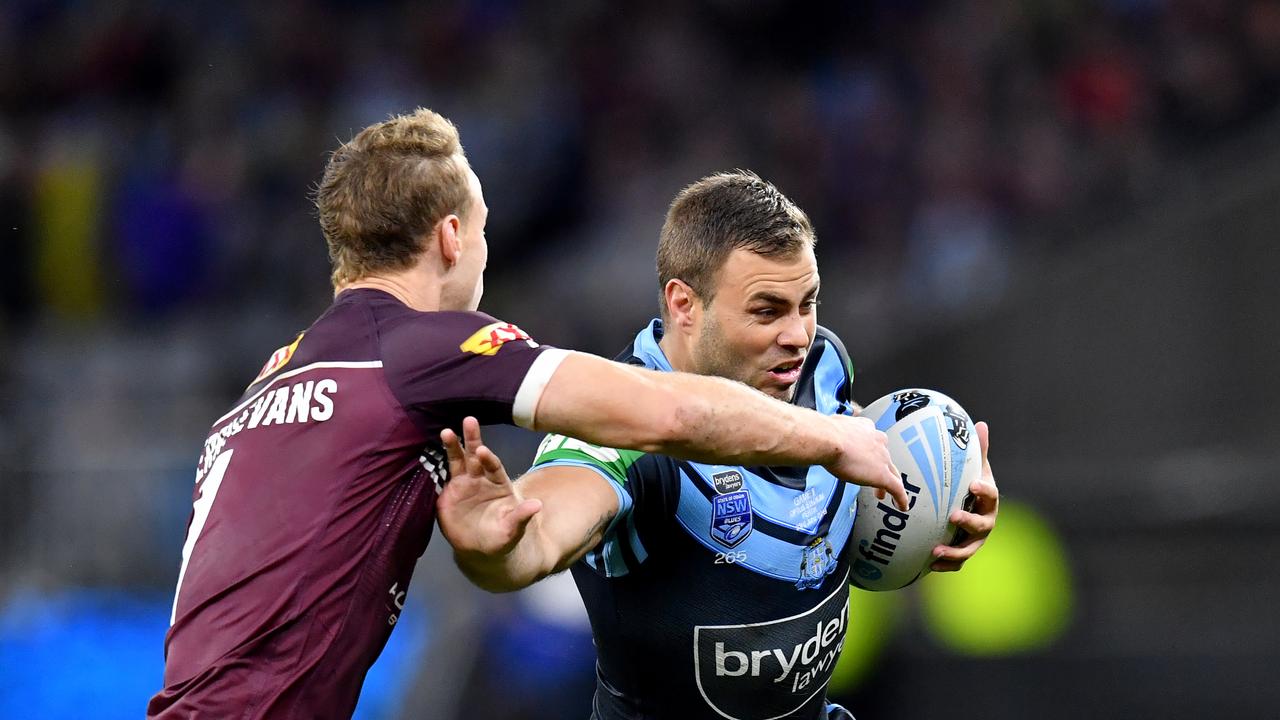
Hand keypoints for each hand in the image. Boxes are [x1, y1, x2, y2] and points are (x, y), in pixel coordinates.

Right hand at [437, 417, 542, 557]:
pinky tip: (428, 450)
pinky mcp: (448, 492)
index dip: (489, 459)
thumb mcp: (513, 529)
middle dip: (472, 439)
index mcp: (498, 484)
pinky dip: (435, 465)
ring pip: (458, 461)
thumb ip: (521, 517)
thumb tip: (536, 505)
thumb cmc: (501, 536)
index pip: (494, 467)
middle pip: (476, 456)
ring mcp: (464, 484)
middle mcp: (481, 479)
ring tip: (446, 432)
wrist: (481, 549)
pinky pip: (441, 476)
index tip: (482, 451)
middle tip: (469, 420)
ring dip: (452, 446)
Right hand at [828, 415, 909, 510]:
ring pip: (892, 473)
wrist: (829, 440)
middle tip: (873, 475)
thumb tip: (822, 436)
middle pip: (884, 457)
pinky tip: (902, 506)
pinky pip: (897, 489)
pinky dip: (901, 499)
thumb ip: (834, 432)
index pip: (873, 440)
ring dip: (889, 483)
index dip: (870, 450)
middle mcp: (877, 442)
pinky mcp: (883, 475)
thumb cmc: (825, 434)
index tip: (865, 456)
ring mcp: (882, 459)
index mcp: (866, 429)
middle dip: (880, 467)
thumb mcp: (832, 428)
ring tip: (881, 494)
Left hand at [931, 420, 998, 571]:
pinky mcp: (963, 552)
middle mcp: (986, 521)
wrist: (969, 509)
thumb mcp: (974, 468)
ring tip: (936, 552)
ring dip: (954, 552)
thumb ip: (977, 450)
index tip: (973, 485)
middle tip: (954, 516)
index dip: (984, 490)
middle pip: (982, 524)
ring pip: (968, 549)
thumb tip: (980, 424)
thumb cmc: (969, 485)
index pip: (990, 494)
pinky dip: (945, 565)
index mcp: (988, 499)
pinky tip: (929, 564)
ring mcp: (975, 540)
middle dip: (969, 521)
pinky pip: (956, 562)